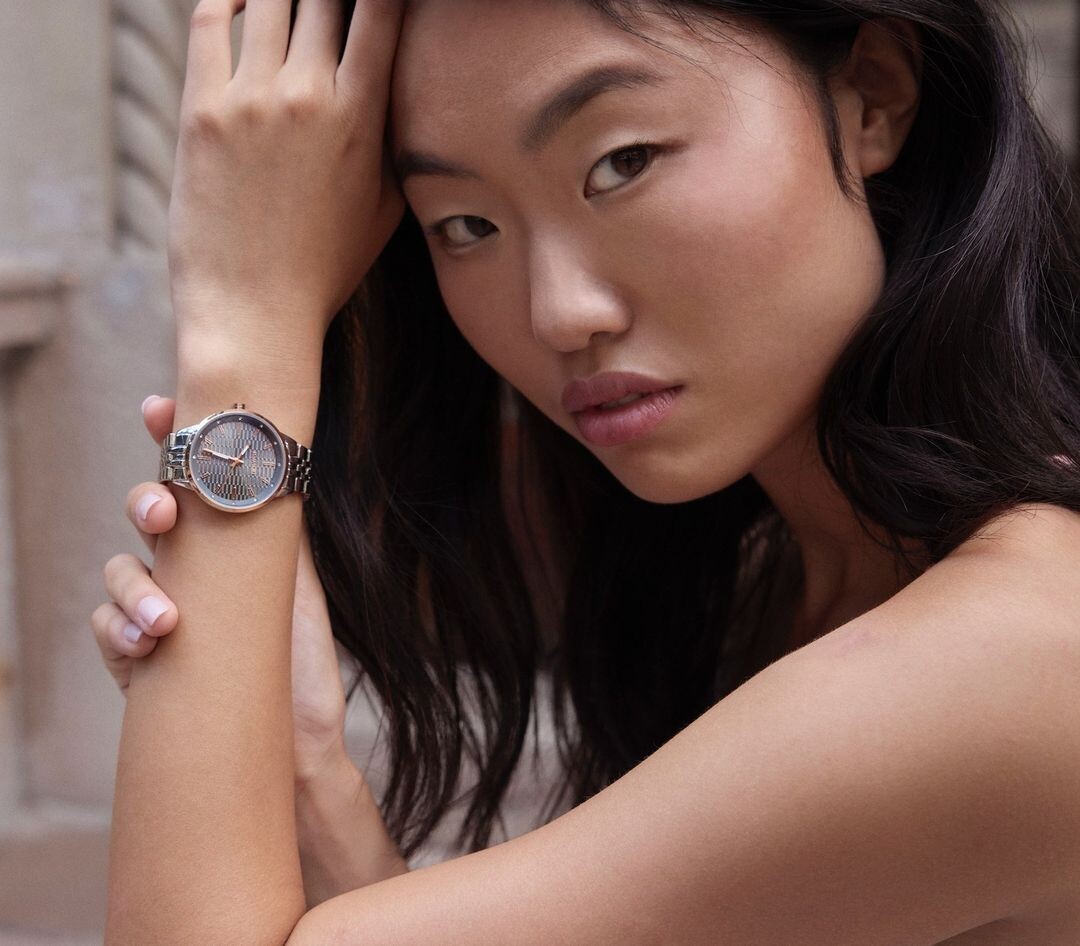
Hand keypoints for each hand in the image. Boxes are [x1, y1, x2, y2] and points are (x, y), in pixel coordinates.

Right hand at [91, 395, 351, 785]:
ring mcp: (160, 609)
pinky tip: (145, 649)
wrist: (291, 748)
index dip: (170, 441)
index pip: (195, 482)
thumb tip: (276, 468)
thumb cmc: (301, 665)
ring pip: (122, 570)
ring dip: (134, 587)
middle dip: (146, 504)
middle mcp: (193, 569)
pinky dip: (118, 633)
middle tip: (162, 514)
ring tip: (165, 622)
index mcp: (230, 545)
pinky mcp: (138, 658)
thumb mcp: (298, 590)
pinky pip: (106, 628)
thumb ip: (277, 536)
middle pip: (147, 515)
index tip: (158, 408)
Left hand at [169, 0, 405, 352]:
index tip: (381, 3)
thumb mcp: (384, 208)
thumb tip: (392, 91)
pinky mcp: (200, 109)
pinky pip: (208, 21)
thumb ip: (390, 140)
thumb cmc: (325, 268)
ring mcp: (250, 98)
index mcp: (361, 117)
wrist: (255, 311)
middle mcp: (307, 94)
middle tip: (333, 10)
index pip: (383, 10)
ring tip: (293, 5)